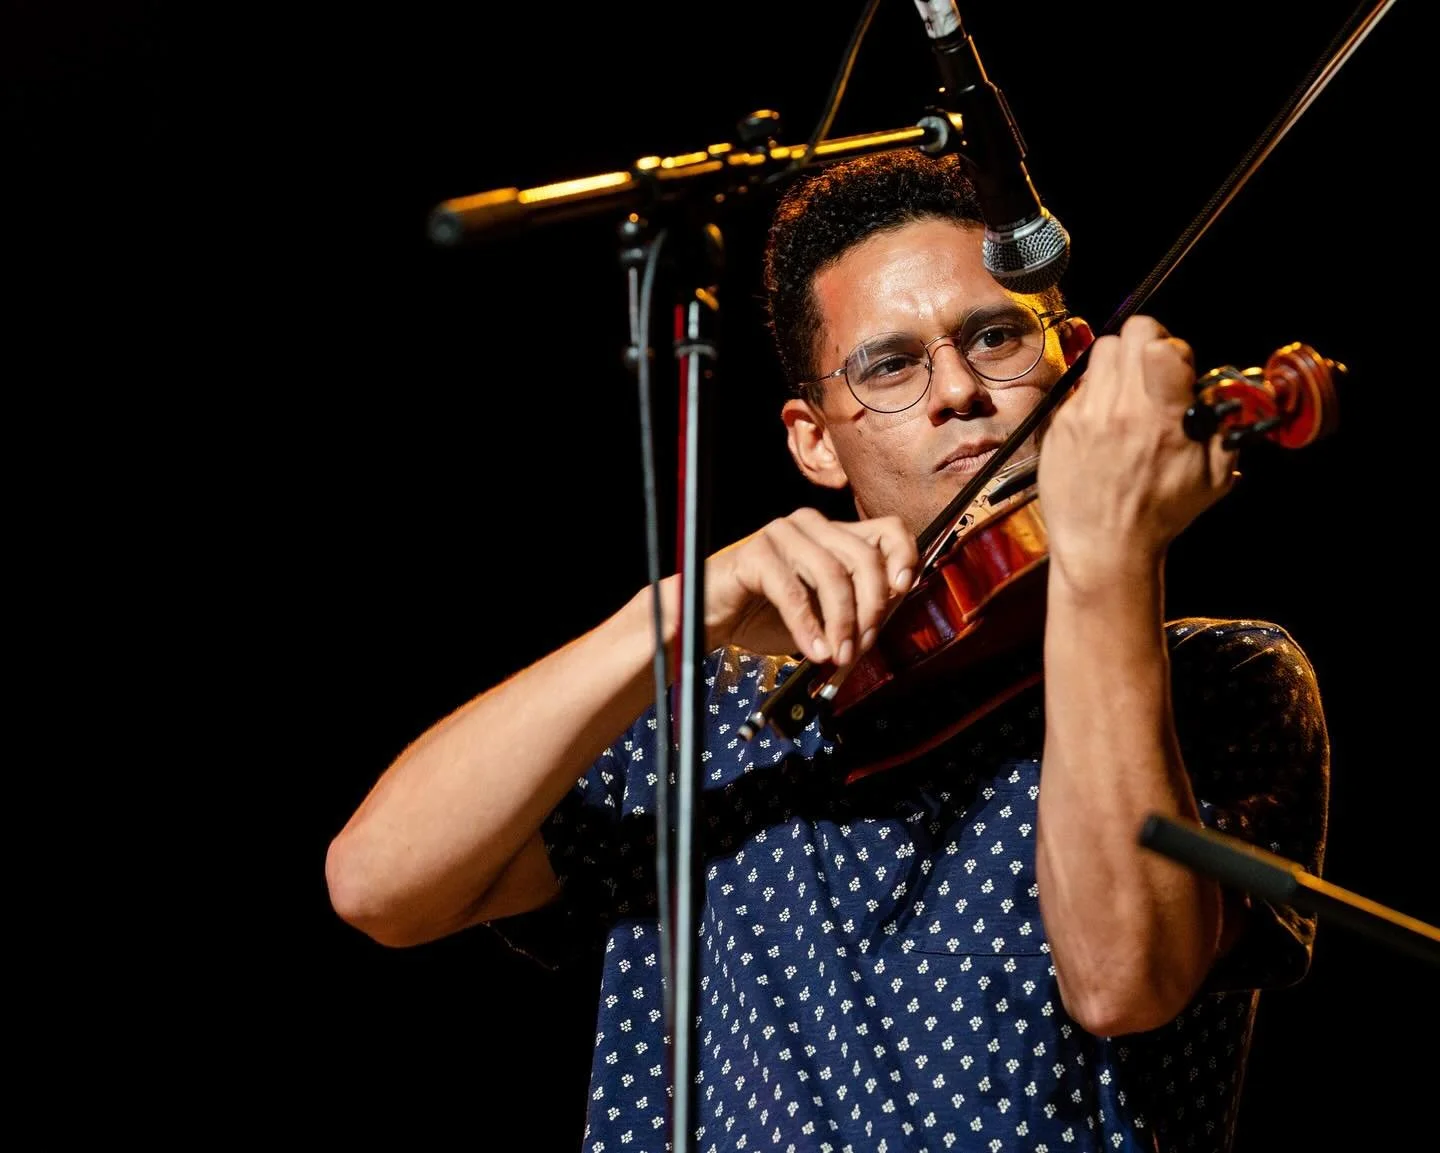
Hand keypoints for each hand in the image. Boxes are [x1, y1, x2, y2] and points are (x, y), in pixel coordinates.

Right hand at [702, 509, 916, 665]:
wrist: (710, 617)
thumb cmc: (765, 614)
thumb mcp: (823, 613)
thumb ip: (856, 607)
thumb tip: (890, 616)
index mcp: (834, 534)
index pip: (888, 529)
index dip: (904, 557)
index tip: (903, 592)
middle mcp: (812, 525)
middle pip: (865, 557)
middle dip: (871, 608)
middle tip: (861, 646)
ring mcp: (783, 534)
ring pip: (833, 574)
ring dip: (842, 622)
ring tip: (837, 655)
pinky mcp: (756, 553)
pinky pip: (793, 592)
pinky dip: (808, 627)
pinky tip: (813, 649)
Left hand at [1038, 315, 1238, 590]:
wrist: (1102, 546)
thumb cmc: (1158, 515)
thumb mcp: (1213, 478)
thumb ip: (1225, 429)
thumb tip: (1221, 395)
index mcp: (1162, 419)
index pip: (1159, 345)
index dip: (1172, 346)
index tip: (1176, 367)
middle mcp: (1119, 411)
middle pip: (1128, 335)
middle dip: (1146, 345)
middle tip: (1153, 373)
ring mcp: (1083, 416)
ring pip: (1101, 354)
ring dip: (1120, 365)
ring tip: (1129, 396)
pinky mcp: (1059, 426)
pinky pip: (1079, 388)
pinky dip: (1096, 396)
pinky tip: (1105, 424)